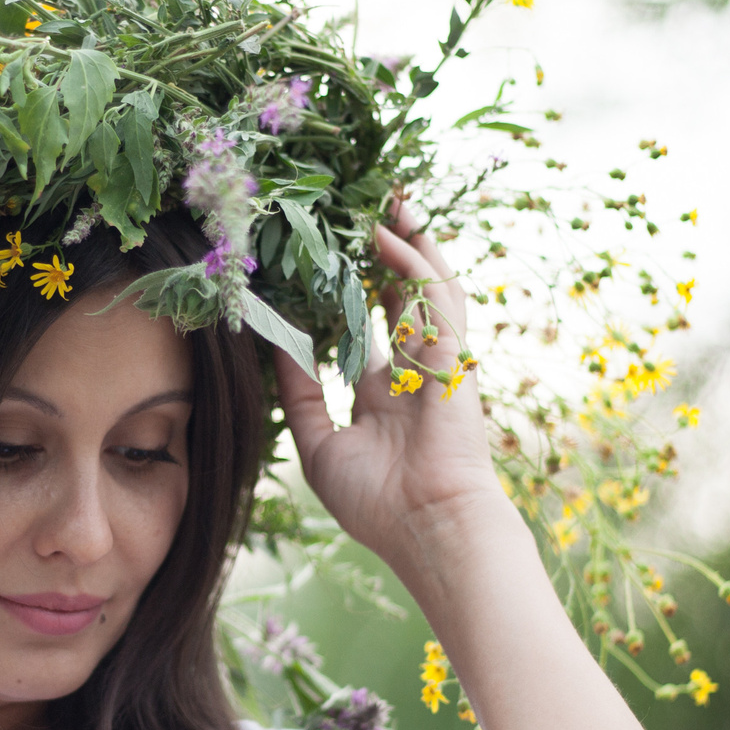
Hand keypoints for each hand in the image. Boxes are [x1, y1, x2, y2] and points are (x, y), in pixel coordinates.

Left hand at [274, 202, 510, 580]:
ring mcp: (438, 360)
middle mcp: (413, 370)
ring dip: (408, 243)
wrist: (426, 527)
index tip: (322, 262)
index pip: (366, 329)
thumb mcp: (318, 442)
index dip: (348, 294)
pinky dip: (413, 263)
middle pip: (400, 297)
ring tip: (387, 202)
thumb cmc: (375, 500)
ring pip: (425, 286)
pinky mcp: (455, 353)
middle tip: (360, 214)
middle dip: (384, 256)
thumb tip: (273, 346)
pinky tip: (389, 234)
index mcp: (385, 393)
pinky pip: (435, 297)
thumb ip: (298, 392)